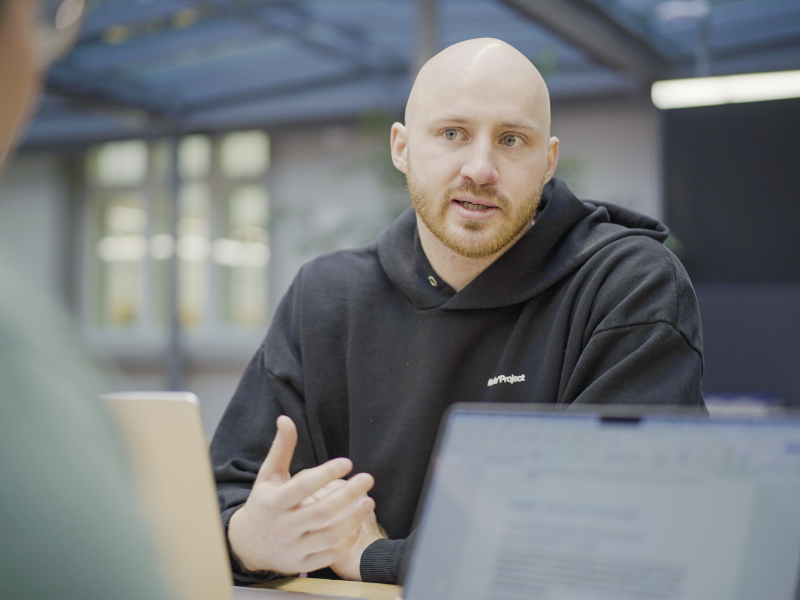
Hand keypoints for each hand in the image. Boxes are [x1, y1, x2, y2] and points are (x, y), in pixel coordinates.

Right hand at [227, 416, 374, 574]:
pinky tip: (357, 523)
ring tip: (369, 501)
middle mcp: (282, 527)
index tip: (347, 462)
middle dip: (347, 494)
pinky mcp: (301, 564)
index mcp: (272, 503)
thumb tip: (285, 419)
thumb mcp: (268, 475)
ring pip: (329, 536)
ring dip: (353, 518)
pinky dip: (346, 540)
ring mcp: (292, 548)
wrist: (248, 544)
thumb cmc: (264, 502)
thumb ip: (281, 448)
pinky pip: (329, 555)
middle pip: (321, 512)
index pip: (302, 487)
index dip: (325, 474)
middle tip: (367, 478)